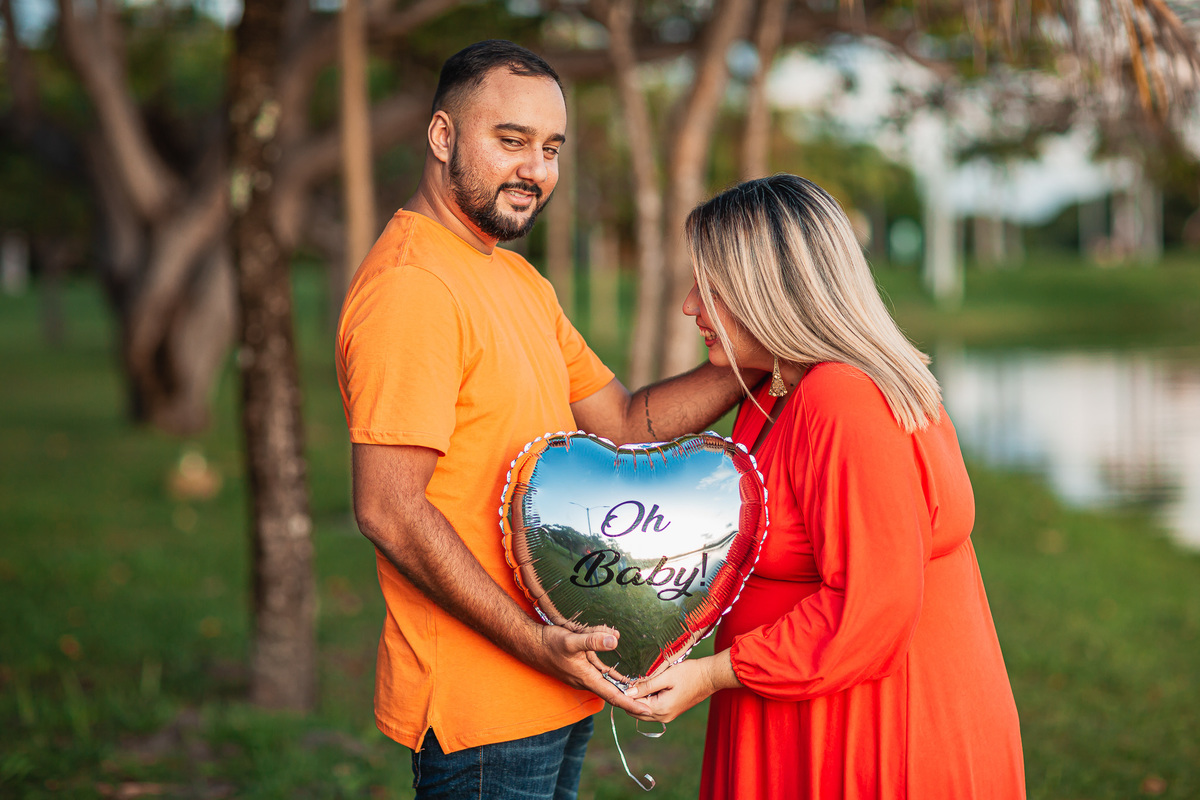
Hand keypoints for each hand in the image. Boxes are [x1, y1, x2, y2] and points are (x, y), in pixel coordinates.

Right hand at [532, 625, 651, 715]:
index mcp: (587, 678)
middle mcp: (586, 680)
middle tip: (651, 701)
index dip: (631, 704)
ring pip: (607, 683)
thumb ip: (593, 640)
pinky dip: (613, 675)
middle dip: (631, 698)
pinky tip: (622, 671)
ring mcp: (582, 675)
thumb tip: (615, 639)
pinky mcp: (580, 668)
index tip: (646, 711)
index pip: (613, 696)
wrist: (530, 644)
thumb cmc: (549, 643)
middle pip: (613, 693)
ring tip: (642, 689)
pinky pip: (601, 673)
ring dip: (623, 687)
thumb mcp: (572, 640)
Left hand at [624, 649, 739, 723]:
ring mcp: (667, 716)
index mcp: (661, 709)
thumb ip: (646, 686)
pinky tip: (648, 686)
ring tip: (638, 681)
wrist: (709, 677)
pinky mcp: (670, 711)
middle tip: (627, 680)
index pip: (632, 705)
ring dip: (638, 698)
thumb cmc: (690, 673)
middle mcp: (663, 717)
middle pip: (635, 711)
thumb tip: (627, 692)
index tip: (622, 680)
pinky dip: (646, 700)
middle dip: (630, 698)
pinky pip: (651, 709)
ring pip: (642, 711)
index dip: (626, 693)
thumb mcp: (666, 676)